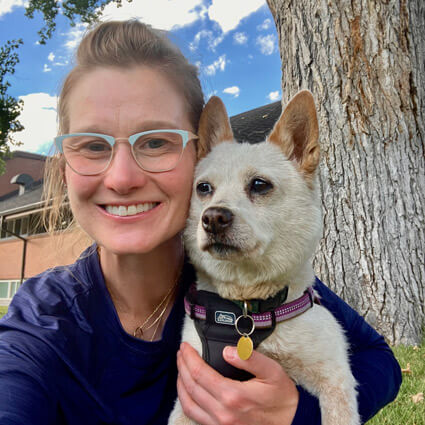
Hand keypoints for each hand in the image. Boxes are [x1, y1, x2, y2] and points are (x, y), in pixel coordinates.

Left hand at [176, 342, 298, 424]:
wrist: (291, 423)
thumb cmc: (281, 397)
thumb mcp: (272, 372)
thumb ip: (250, 359)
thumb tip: (228, 351)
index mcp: (233, 396)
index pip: (200, 374)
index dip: (189, 358)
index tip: (185, 346)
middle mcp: (222, 413)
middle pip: (190, 387)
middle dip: (182, 366)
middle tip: (180, 352)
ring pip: (188, 403)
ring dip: (180, 383)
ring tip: (181, 367)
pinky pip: (194, 416)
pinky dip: (186, 400)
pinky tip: (187, 389)